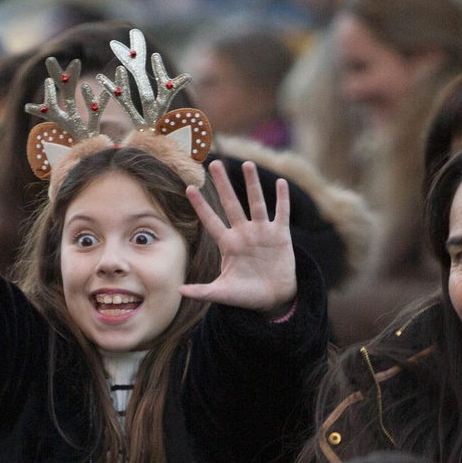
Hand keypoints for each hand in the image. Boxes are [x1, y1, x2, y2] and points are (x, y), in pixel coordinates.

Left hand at [179, 159, 295, 315]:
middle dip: (222, 184)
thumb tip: (178, 291)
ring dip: (253, 184)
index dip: (200, 206)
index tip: (189, 188)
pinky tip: (281, 182)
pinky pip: (281, 213)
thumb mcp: (223, 293)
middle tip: (213, 163)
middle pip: (231, 204)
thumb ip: (202, 291)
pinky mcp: (281, 235)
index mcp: (228, 244)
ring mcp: (262, 232)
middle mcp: (243, 233)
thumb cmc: (246, 296)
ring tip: (248, 164)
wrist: (274, 299)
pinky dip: (282, 199)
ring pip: (256, 202)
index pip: (211, 221)